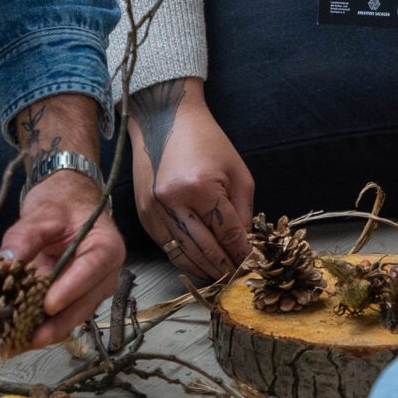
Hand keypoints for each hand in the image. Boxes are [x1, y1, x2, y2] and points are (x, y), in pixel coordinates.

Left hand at [0, 167, 125, 349]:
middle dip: (56, 324)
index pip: (92, 268)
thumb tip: (5, 262)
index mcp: (106, 246)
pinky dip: (38, 329)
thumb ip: (24, 237)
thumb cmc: (61, 206)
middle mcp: (105, 274)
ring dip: (44, 332)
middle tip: (29, 338)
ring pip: (72, 317)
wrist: (67, 206)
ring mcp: (91, 291)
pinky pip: (59, 319)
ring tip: (15, 346)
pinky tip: (15, 341)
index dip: (71, 289)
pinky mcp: (74, 301)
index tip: (48, 305)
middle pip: (84, 303)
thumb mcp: (41, 214)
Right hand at [126, 78, 252, 282]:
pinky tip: (200, 264)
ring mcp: (154, 210)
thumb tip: (244, 246)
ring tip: (222, 276)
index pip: (227, 234)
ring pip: (183, 255)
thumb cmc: (207, 141)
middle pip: (205, 250)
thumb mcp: (238, 172)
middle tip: (239, 277)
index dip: (242, 254)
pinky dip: (184, 260)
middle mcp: (173, 202)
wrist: (164, 119)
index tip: (253, 266)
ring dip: (205, 270)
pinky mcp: (144, 215)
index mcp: (201, 188)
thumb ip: (243, 212)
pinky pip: (166, 248)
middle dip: (225, 267)